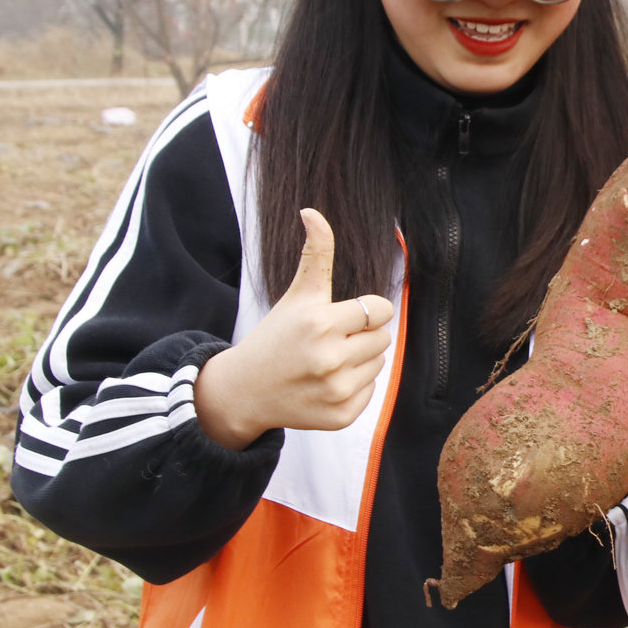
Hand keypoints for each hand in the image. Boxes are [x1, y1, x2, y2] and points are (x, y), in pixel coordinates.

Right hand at [194, 208, 395, 449]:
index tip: (346, 317)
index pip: (380, 309)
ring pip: (379, 363)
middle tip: (331, 341)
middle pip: (383, 337)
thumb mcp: (296, 296)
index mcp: (320, 323)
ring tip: (326, 361)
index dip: (367, 311)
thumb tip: (312, 211)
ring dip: (360, 360)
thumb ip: (315, 254)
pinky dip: (355, 386)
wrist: (244, 391)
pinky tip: (326, 383)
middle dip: (362, 336)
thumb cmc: (275, 337)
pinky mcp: (341, 416)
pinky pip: (372, 391)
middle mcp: (329, 358)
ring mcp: (336, 390)